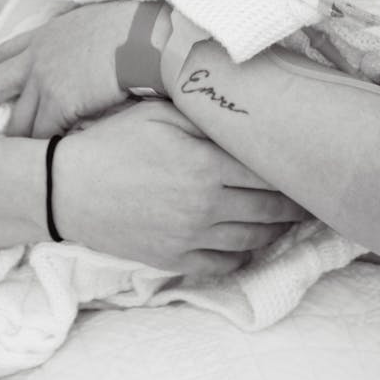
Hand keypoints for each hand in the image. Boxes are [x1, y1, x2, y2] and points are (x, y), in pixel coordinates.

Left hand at [0, 0, 138, 137]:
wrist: (145, 32)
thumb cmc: (132, 23)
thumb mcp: (93, 19)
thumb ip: (76, 35)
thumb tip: (83, 45)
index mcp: (43, 35)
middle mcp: (36, 58)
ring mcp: (45, 81)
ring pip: (16, 120)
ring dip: (9, 142)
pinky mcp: (60, 103)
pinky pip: (42, 134)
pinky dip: (40, 149)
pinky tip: (38, 165)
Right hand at [55, 100, 305, 275]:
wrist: (65, 189)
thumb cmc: (112, 142)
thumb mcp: (159, 115)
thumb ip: (206, 118)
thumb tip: (246, 116)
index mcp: (205, 165)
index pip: (269, 173)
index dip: (294, 172)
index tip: (310, 168)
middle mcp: (205, 205)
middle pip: (270, 209)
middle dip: (296, 204)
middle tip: (314, 197)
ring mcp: (190, 236)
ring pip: (252, 240)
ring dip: (277, 231)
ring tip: (291, 220)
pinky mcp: (173, 258)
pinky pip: (223, 265)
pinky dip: (244, 257)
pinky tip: (252, 245)